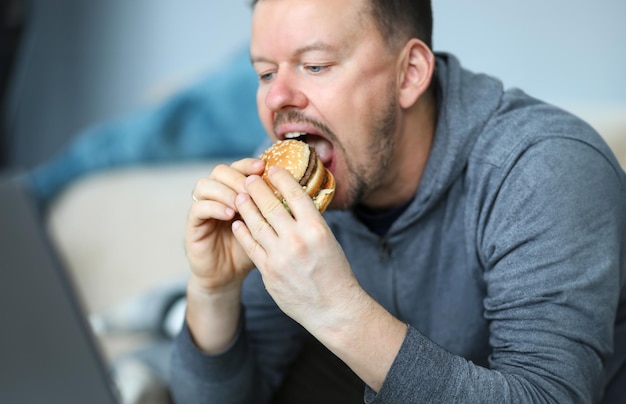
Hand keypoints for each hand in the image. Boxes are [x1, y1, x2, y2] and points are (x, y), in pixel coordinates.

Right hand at [187, 158, 264, 292]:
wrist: (229, 276)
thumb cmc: (252, 250)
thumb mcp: (267, 226)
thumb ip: (274, 208)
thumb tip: (299, 191)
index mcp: (233, 191)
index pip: (238, 167)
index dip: (249, 164)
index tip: (264, 168)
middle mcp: (215, 196)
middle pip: (219, 171)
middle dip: (237, 176)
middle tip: (252, 186)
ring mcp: (202, 208)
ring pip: (204, 185)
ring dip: (225, 190)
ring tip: (241, 201)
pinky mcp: (193, 225)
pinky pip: (198, 208)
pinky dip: (214, 207)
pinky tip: (231, 215)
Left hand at [232, 167, 406, 389]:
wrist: (334, 309)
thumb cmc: (335, 273)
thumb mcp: (329, 241)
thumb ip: (309, 223)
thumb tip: (292, 202)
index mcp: (316, 229)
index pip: (295, 194)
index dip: (281, 178)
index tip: (272, 169)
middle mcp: (297, 240)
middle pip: (270, 205)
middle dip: (256, 188)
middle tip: (249, 178)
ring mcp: (280, 257)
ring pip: (256, 224)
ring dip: (245, 207)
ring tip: (239, 196)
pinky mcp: (268, 272)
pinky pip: (251, 246)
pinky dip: (243, 232)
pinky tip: (238, 223)